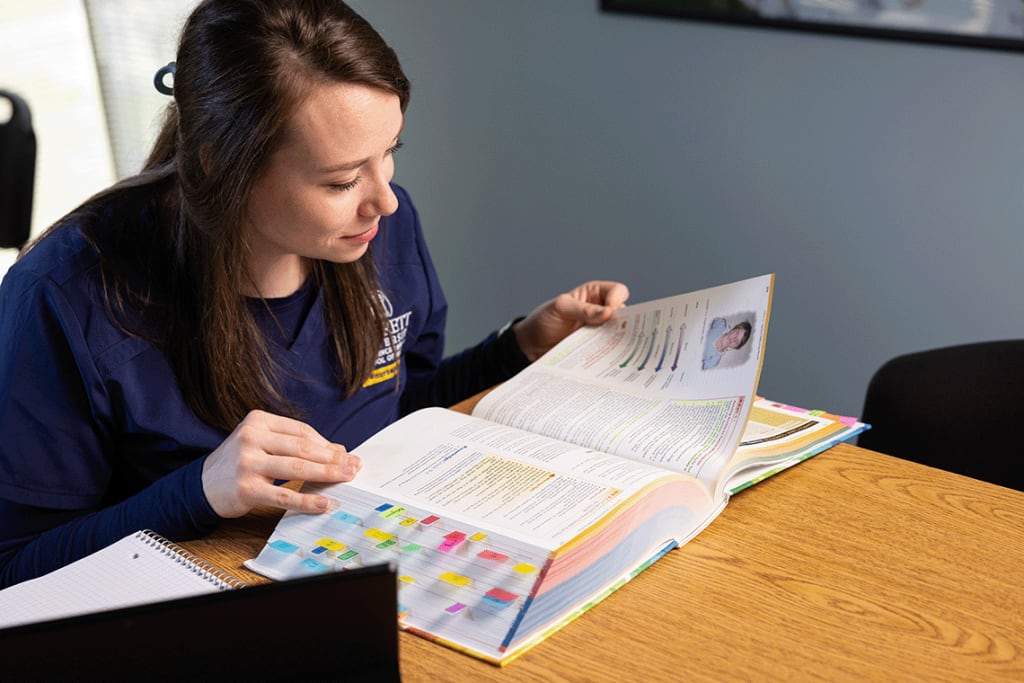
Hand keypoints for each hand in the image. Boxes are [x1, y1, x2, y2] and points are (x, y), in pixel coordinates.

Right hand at [201, 410, 360, 517]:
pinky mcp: (246, 489)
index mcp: (257, 421)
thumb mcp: (262, 443)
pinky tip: (323, 503)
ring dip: (326, 474)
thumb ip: (295, 444)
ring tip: (346, 478)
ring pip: (296, 468)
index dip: (326, 443)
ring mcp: (247, 463)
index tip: (345, 454)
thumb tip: (337, 450)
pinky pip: (283, 495)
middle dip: (332, 458)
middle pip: (302, 448)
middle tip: (353, 465)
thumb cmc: (239, 462)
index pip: (301, 431)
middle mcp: (251, 438)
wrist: (201, 486)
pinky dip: (307, 500)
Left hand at [512, 280, 629, 361]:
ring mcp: (600, 330)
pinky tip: (609, 358)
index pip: (617, 291)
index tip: (610, 313)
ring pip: (620, 333)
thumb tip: (609, 313)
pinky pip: (610, 349)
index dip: (617, 300)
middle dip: (624, 322)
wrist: (531, 345)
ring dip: (618, 340)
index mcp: (594, 293)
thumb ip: (584, 310)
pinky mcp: (597, 347)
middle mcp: (601, 310)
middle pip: (624, 313)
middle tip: (620, 333)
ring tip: (613, 347)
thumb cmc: (544, 320)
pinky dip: (611, 353)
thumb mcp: (561, 309)